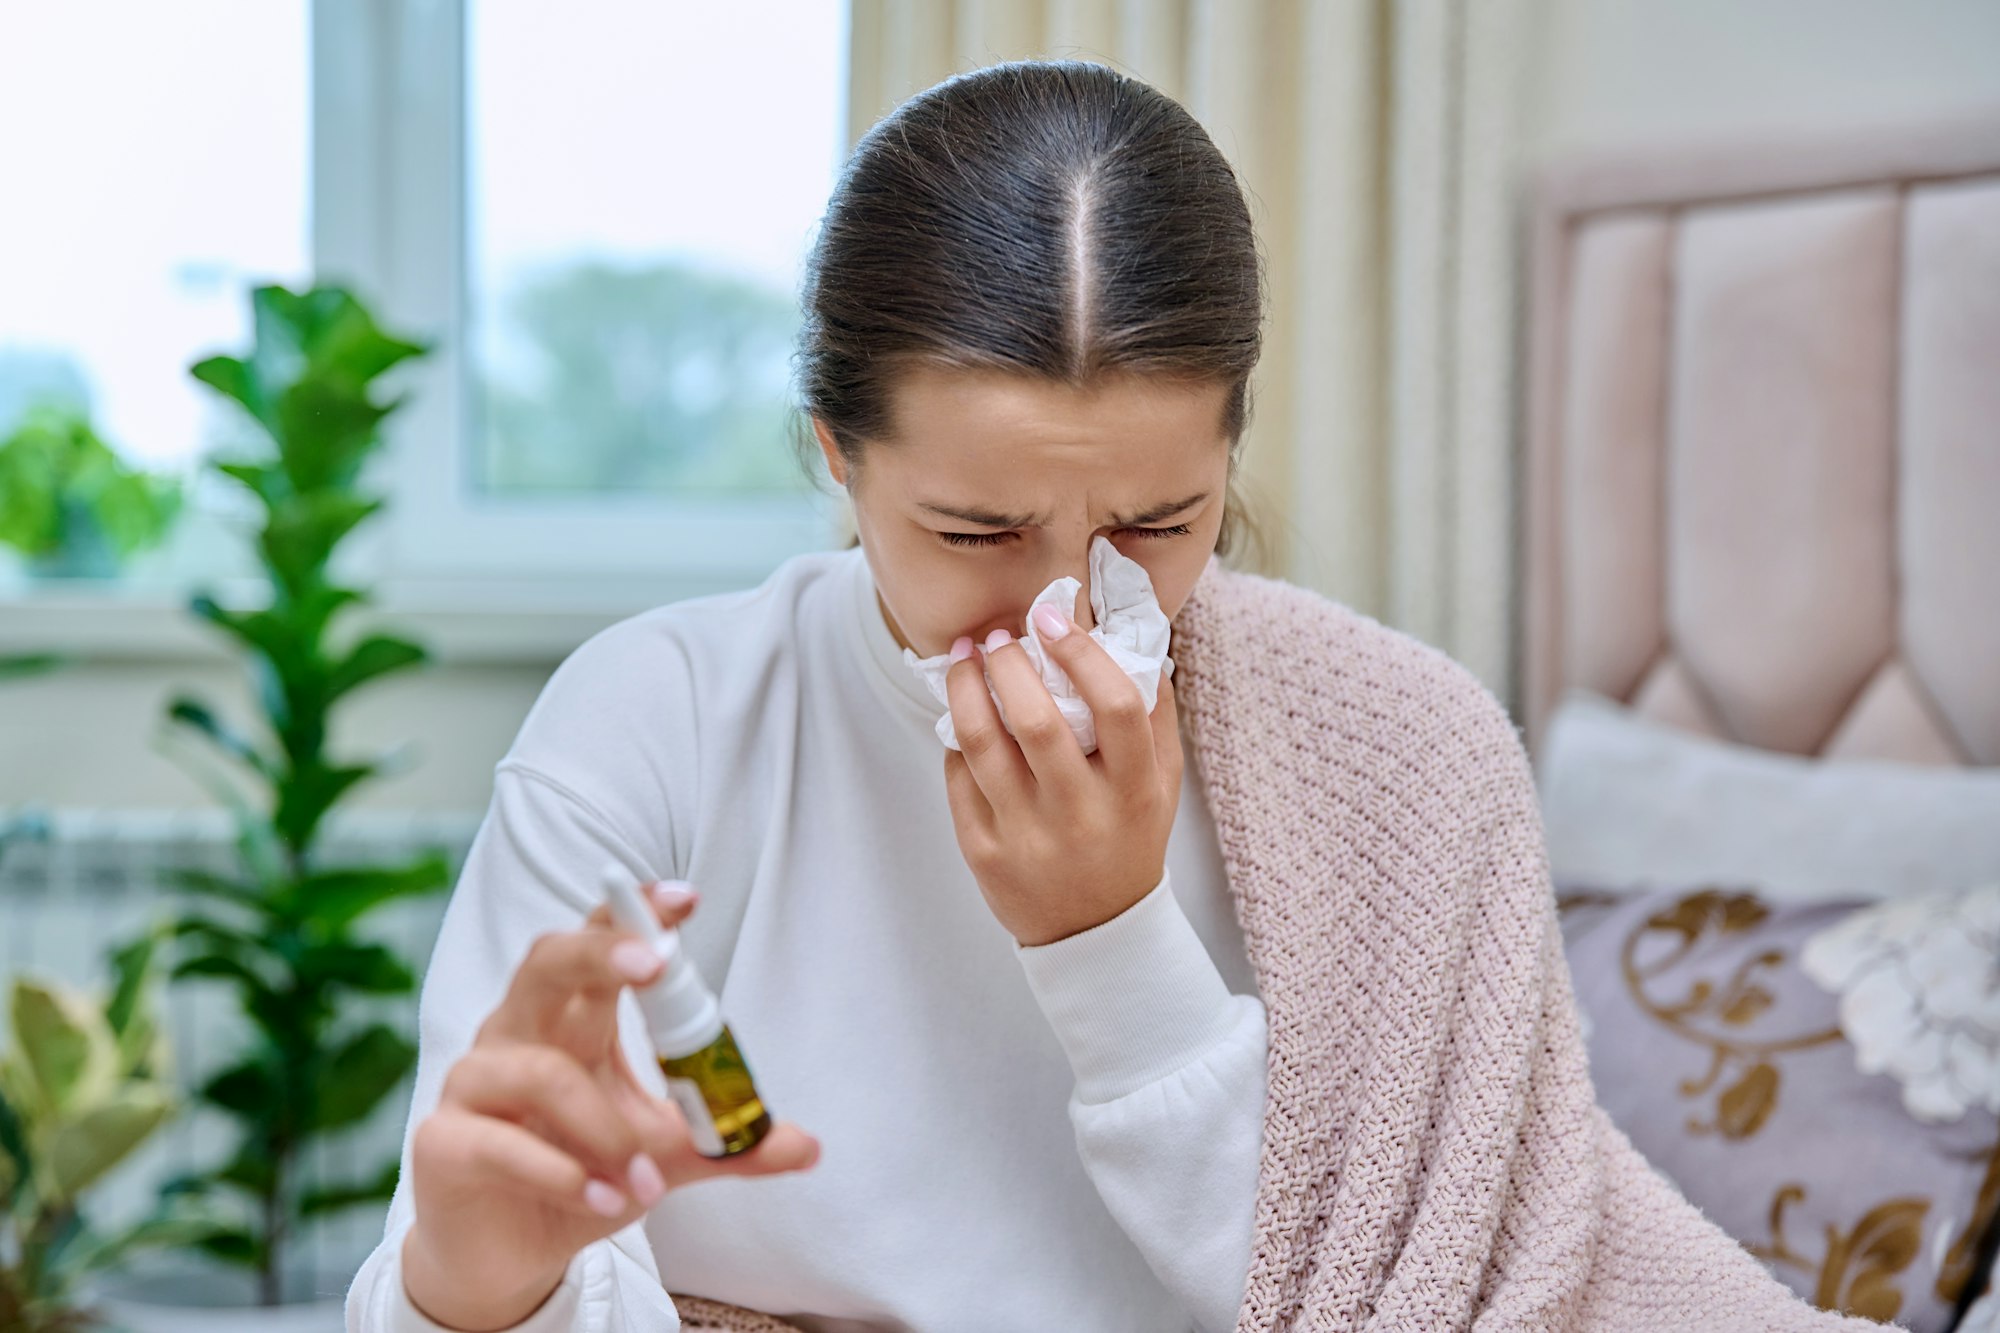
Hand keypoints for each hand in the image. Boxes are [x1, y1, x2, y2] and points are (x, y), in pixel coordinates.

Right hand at [401, 883, 819, 1330]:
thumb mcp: (664, 1157)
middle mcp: (518, 1034)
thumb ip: (728, 1146)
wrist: (506, 1254)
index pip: (597, 941)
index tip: (685, 898)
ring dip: (606, 1129)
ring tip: (646, 1181)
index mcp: (572, 1019)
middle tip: (655, 965)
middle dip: (602, 952)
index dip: (633, 914)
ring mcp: (474, 1083)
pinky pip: (504, 1143)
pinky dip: (566, 1175)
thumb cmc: (583, 1176)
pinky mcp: (444, 1143)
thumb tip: (805, 1145)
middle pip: (548, 962)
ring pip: (541, 1071)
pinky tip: (605, 1200)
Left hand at [941, 606, 1182, 947]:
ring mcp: (1028, 837)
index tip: (1050, 618)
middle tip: (998, 635)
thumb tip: (1129, 632)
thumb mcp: (1162, 783)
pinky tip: (964, 716)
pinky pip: (958, 776)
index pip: (1115, 707)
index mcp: (1134, 792)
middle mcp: (1081, 815)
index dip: (1082, 652)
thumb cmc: (1130, 838)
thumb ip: (1153, 711)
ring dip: (965, 686)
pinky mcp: (984, 853)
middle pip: (1035, 719)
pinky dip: (956, 737)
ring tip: (965, 658)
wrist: (1096, 930)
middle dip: (1007, 661)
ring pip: (980, 743)